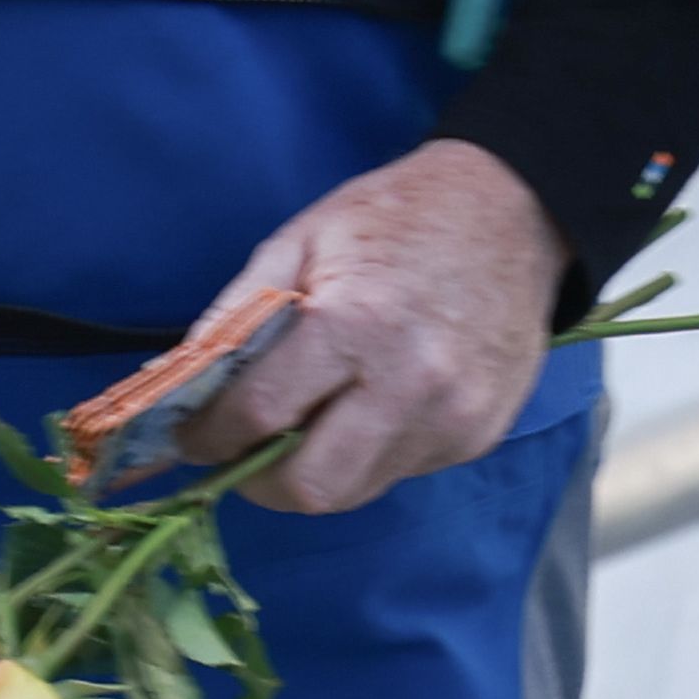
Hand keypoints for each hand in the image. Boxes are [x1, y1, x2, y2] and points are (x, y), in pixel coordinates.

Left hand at [167, 141, 562, 514]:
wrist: (517, 208)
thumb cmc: (398, 215)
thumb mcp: (301, 239)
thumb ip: (237, 316)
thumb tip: (180, 389)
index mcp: (355, 324)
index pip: (259, 415)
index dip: (208, 436)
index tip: (189, 436)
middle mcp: (410, 384)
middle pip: (311, 487)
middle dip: (260, 480)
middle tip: (244, 450)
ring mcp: (453, 418)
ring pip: (357, 490)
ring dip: (317, 469)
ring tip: (309, 422)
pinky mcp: (479, 435)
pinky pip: (401, 470)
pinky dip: (369, 452)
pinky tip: (373, 404)